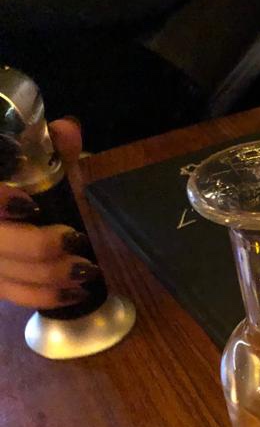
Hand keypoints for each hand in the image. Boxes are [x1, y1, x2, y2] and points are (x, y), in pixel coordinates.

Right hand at [0, 118, 100, 308]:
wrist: (9, 220)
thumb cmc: (12, 183)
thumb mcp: (22, 163)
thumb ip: (47, 148)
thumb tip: (69, 129)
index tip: (30, 205)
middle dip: (38, 247)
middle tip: (73, 239)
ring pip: (6, 275)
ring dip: (50, 276)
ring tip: (85, 269)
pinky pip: (14, 295)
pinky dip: (45, 296)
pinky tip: (74, 292)